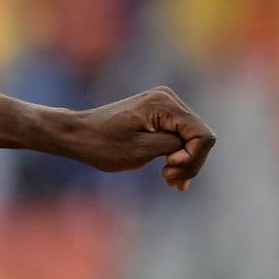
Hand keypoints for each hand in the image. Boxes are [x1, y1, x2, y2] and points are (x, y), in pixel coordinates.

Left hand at [64, 86, 215, 189]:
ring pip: (192, 139)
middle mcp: (168, 99)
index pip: (203, 135)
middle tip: (167, 179)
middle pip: (200, 137)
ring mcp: (164, 105)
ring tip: (167, 178)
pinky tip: (170, 173)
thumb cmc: (102, 144)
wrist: (76, 135)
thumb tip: (195, 145)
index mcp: (164, 104)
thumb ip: (175, 146)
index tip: (168, 169)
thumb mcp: (142, 150)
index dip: (193, 158)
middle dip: (189, 162)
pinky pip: (180, 136)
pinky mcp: (159, 115)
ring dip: (184, 162)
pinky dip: (177, 155)